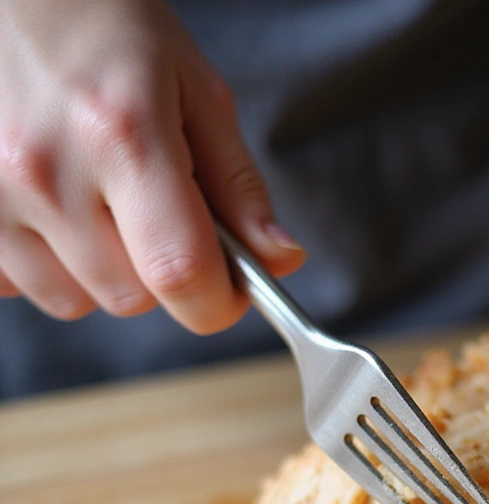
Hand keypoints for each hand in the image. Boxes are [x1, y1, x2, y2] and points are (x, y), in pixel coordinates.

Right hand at [0, 0, 303, 330]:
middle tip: (152, 210)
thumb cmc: (110, 34)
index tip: (229, 289)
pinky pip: (19, 285)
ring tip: (96, 200)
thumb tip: (280, 261)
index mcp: (123, 137)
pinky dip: (45, 263)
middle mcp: (46, 170)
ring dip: (101, 271)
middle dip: (159, 273)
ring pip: (73, 301)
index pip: (181, 273)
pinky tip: (52, 207)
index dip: (218, 301)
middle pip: (132, 298)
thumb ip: (241, 190)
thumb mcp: (198, 95)